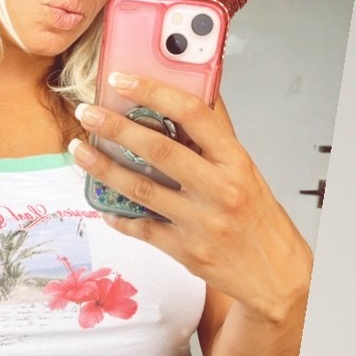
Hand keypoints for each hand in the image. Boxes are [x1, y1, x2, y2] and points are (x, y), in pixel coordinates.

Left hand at [69, 72, 310, 325]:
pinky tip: (103, 205)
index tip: (123, 80)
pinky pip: (141, 229)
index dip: (154, 91)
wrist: (276, 275)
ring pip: (140, 188)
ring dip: (103, 168)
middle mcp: (219, 189)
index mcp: (236, 161)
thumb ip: (214, 138)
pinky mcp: (185, 251)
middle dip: (115, 127)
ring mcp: (201, 223)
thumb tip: (190, 95)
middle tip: (88, 113)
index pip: (193, 114)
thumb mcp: (245, 170)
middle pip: (158, 150)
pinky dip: (118, 216)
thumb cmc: (259, 217)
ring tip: (79, 151)